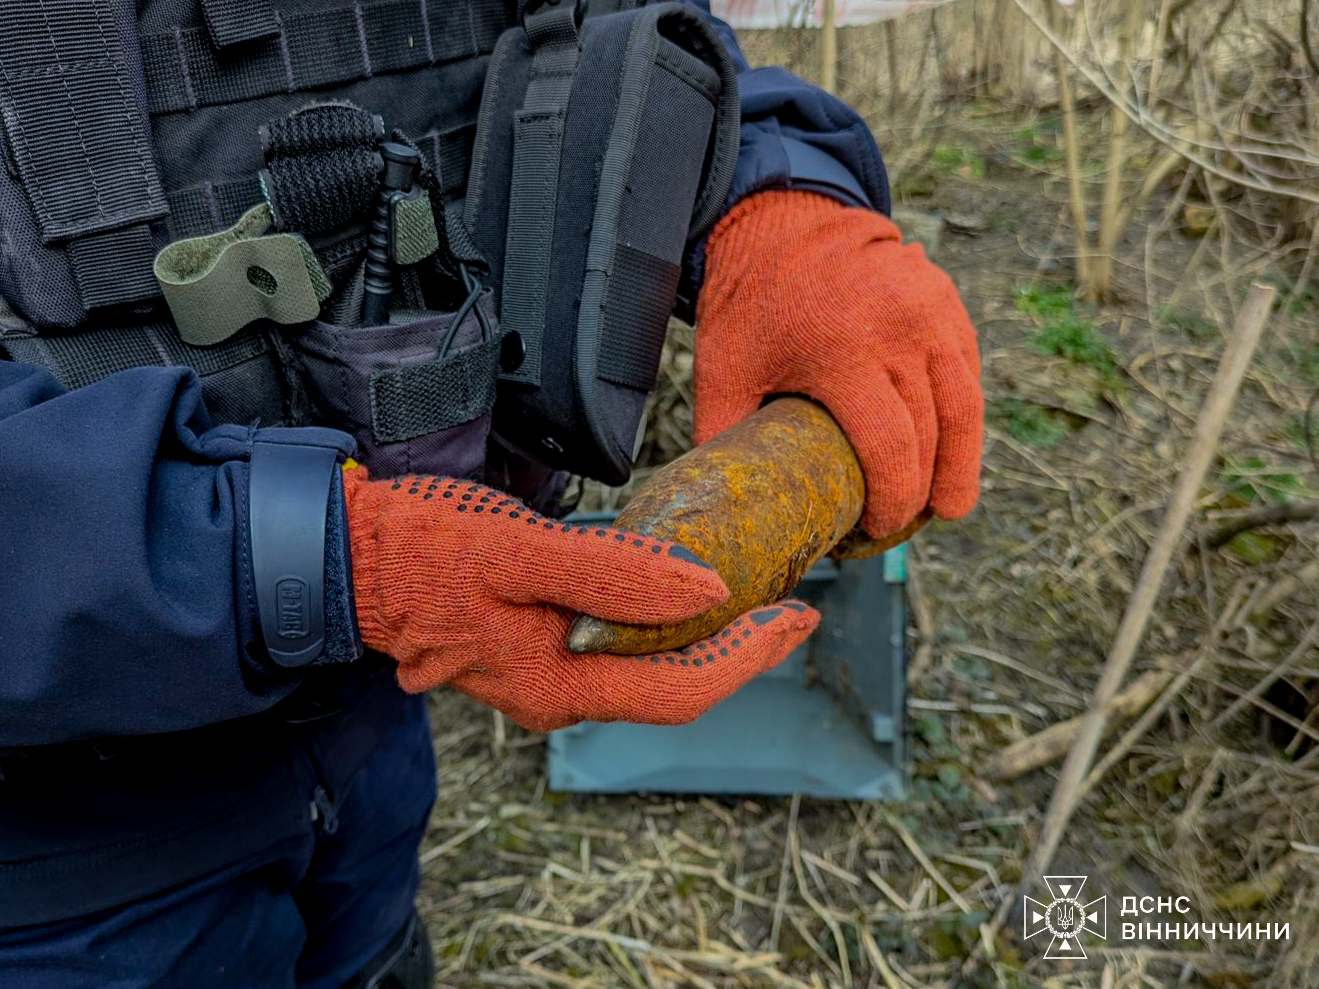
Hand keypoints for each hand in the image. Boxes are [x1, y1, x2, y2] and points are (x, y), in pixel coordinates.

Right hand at [344, 468, 818, 729]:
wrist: (348, 559)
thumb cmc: (424, 553)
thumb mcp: (523, 554)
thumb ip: (616, 575)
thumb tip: (707, 591)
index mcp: (558, 687)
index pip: (680, 689)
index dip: (748, 658)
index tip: (797, 619)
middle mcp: (556, 696)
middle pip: (670, 686)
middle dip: (739, 651)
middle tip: (793, 606)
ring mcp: (541, 678)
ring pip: (644, 669)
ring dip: (702, 639)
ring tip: (753, 596)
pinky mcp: (531, 650)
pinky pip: (615, 649)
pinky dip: (659, 625)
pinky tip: (678, 593)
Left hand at [695, 190, 983, 536]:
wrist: (782, 216)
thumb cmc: (749, 301)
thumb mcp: (724, 368)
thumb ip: (722, 435)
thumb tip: (723, 504)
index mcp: (843, 352)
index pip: (890, 449)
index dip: (892, 500)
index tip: (879, 529)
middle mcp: (900, 330)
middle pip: (932, 435)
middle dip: (926, 490)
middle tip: (913, 526)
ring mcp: (932, 311)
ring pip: (965, 404)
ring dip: (964, 461)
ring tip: (952, 505)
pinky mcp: (946, 300)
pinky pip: (966, 369)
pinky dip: (961, 411)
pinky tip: (951, 445)